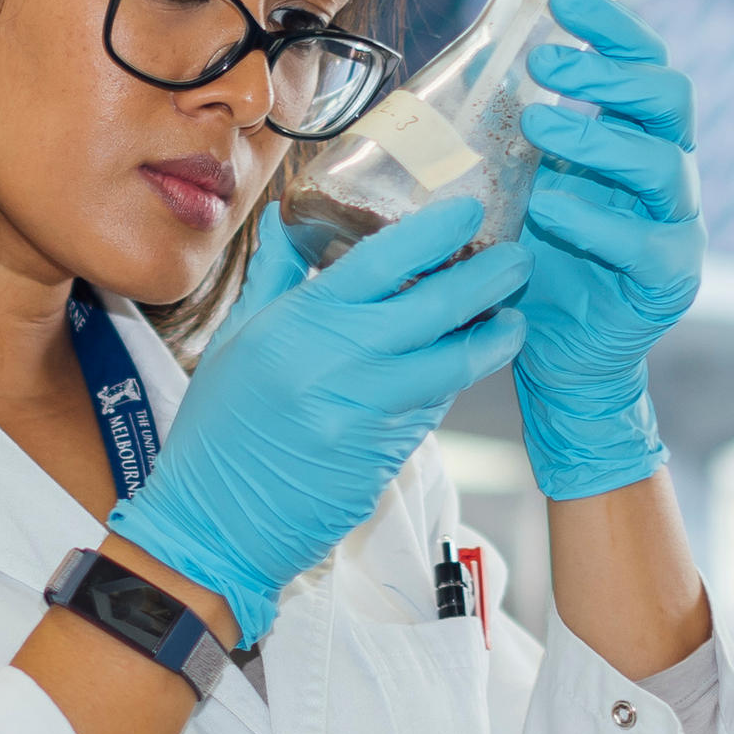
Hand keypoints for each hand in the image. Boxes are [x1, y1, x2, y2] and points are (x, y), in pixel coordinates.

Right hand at [107, 190, 523, 642]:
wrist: (216, 522)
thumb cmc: (217, 429)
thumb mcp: (235, 341)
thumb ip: (274, 277)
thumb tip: (287, 217)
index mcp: (300, 324)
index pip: (383, 260)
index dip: (437, 230)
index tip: (470, 210)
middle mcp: (340, 363)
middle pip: (438, 307)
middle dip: (491, 278)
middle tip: (518, 259)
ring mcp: (368, 412)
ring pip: (454, 364)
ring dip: (494, 338)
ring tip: (512, 318)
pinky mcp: (386, 455)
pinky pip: (435, 408)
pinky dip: (454, 381)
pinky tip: (464, 366)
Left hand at [512, 0, 701, 500]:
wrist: (555, 351)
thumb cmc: (534, 258)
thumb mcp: (514, 185)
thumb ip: (508, 137)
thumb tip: (448, 74)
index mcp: (634, 136)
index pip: (643, 63)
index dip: (612, 27)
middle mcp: (665, 170)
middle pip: (669, 99)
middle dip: (609, 73)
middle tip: (545, 63)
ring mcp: (676, 222)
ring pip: (660, 162)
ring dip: (596, 137)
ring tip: (538, 128)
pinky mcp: (670, 275)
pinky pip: (644, 239)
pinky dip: (595, 220)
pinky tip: (550, 209)